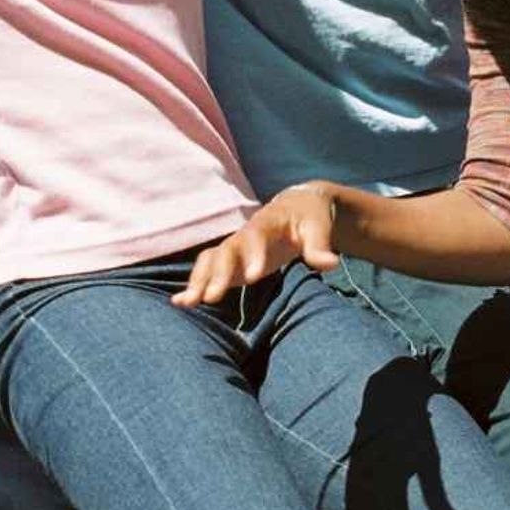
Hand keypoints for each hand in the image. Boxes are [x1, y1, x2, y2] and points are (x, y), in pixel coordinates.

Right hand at [174, 182, 346, 308]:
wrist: (297, 205)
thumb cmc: (310, 217)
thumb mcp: (319, 228)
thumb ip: (319, 246)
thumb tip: (330, 264)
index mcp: (267, 222)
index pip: (256, 236)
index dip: (253, 254)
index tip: (253, 277)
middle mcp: (245, 234)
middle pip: (226, 251)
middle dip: (218, 274)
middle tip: (213, 297)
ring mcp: (235, 247)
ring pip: (211, 261)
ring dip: (199, 281)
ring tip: (187, 303)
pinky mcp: (231, 262)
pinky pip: (208, 270)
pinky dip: (195, 285)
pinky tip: (180, 303)